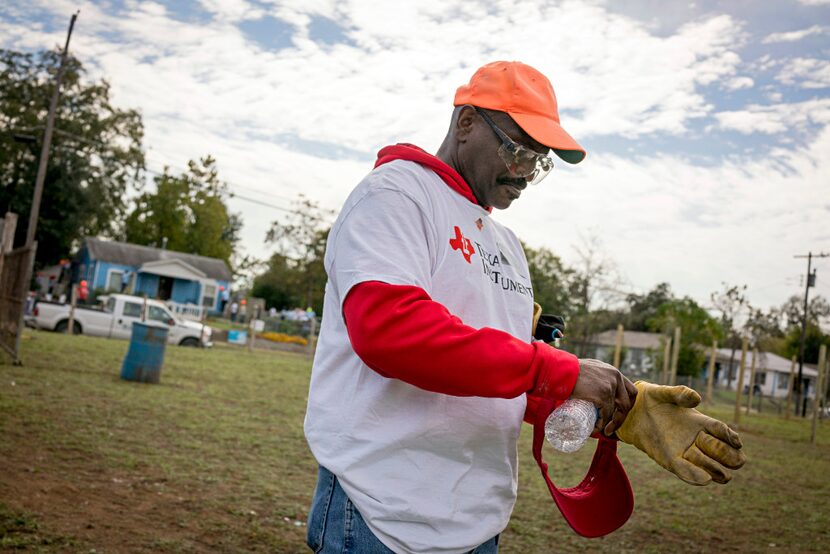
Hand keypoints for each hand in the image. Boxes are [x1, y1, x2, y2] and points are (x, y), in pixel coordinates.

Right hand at [571, 359, 637, 436]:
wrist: (562, 370)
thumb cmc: (571, 371)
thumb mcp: (590, 369)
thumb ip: (597, 375)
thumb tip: (595, 387)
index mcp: (614, 372)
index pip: (630, 391)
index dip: (627, 405)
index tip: (618, 413)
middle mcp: (616, 378)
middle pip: (626, 403)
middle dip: (620, 418)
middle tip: (610, 427)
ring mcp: (610, 387)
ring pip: (615, 411)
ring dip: (610, 425)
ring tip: (601, 430)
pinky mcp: (602, 395)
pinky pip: (606, 415)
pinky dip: (601, 425)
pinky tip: (596, 429)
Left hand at [616, 382, 746, 485]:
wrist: (633, 412)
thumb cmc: (653, 400)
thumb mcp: (665, 393)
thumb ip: (680, 393)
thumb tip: (696, 398)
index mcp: (701, 422)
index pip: (721, 431)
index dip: (730, 436)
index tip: (736, 442)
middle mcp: (698, 439)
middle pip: (722, 451)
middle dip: (728, 456)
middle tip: (731, 458)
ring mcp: (686, 452)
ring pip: (709, 465)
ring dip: (715, 468)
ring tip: (721, 474)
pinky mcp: (672, 461)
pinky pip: (687, 471)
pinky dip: (697, 476)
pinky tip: (705, 479)